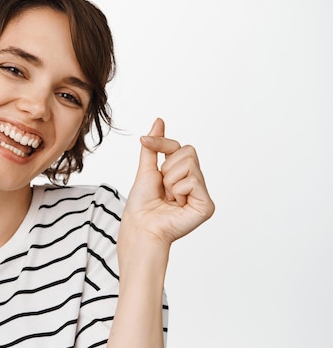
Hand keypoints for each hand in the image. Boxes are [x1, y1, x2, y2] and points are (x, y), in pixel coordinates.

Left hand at [121, 118, 214, 245]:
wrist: (140, 225)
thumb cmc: (141, 203)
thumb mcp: (146, 168)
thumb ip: (155, 145)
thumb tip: (159, 121)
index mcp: (183, 175)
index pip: (180, 147)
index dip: (162, 143)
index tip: (144, 141)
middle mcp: (195, 182)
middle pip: (187, 152)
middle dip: (167, 168)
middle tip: (163, 188)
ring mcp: (202, 194)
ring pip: (189, 164)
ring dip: (170, 180)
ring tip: (168, 198)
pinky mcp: (206, 205)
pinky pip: (192, 180)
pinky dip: (177, 191)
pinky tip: (176, 205)